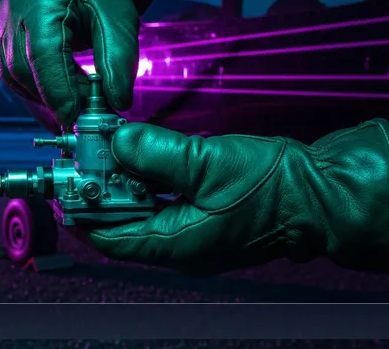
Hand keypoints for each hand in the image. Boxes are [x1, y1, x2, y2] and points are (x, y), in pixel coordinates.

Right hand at [0, 0, 140, 125]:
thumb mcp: (120, 17)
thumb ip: (118, 59)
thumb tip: (117, 101)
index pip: (43, 54)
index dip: (57, 91)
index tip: (75, 117)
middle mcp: (13, 10)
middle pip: (23, 69)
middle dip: (53, 98)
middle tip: (84, 114)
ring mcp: (3, 23)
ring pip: (13, 76)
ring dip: (43, 98)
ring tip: (75, 105)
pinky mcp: (3, 37)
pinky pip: (11, 74)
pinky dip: (35, 92)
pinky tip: (58, 100)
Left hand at [75, 121, 388, 275]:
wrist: (322, 194)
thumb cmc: (273, 186)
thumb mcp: (208, 162)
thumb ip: (157, 153)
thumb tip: (118, 142)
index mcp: (176, 244)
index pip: (112, 237)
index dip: (84, 211)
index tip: (65, 183)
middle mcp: (179, 246)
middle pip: (123, 224)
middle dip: (101, 192)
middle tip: (83, 159)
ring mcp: (193, 234)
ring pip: (142, 212)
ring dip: (123, 184)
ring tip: (106, 152)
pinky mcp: (204, 218)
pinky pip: (163, 204)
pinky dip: (147, 183)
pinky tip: (141, 157)